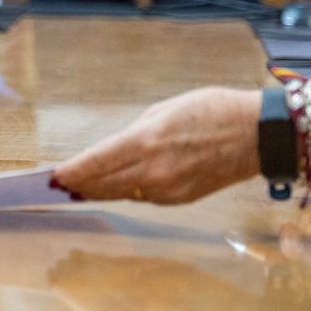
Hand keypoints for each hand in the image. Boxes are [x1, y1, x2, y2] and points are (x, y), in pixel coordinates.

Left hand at [51, 88, 262, 204]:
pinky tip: (114, 187)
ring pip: (121, 194)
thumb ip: (133, 135)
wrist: (257, 135)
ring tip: (79, 187)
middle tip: (59, 185)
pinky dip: (126, 191)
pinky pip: (144, 197)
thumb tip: (111, 153)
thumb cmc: (212, 112)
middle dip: (79, 185)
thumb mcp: (163, 110)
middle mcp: (154, 171)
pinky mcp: (181, 200)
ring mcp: (168, 189)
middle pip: (103, 185)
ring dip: (99, 190)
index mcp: (146, 142)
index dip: (71, 172)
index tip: (53, 176)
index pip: (96, 163)